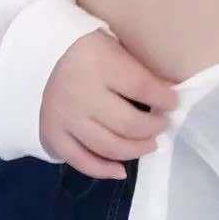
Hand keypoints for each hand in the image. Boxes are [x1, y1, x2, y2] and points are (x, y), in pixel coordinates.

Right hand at [40, 26, 180, 178]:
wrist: (44, 57)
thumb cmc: (92, 54)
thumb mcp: (118, 50)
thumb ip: (142, 72)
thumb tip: (173, 93)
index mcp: (99, 63)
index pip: (142, 87)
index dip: (164, 99)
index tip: (174, 103)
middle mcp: (79, 92)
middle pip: (128, 123)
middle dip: (153, 128)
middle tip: (162, 125)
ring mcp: (65, 117)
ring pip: (108, 146)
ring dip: (136, 150)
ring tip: (149, 144)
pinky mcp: (53, 135)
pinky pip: (82, 161)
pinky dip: (104, 170)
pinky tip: (122, 170)